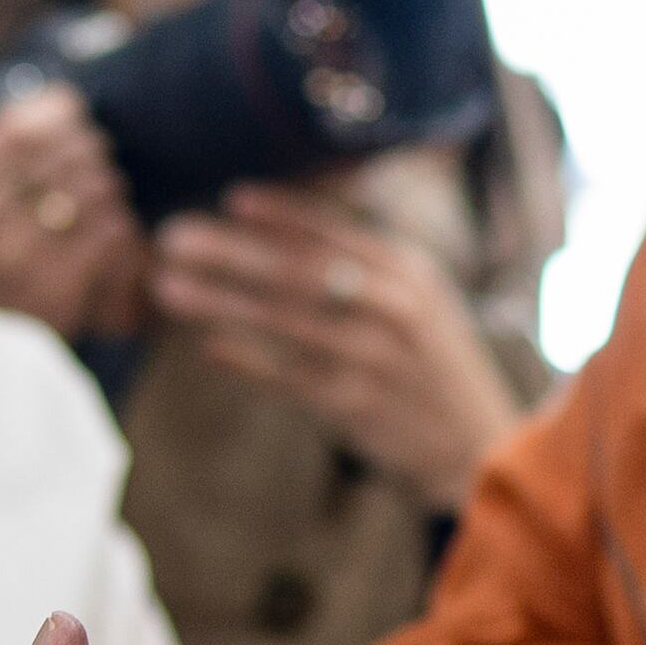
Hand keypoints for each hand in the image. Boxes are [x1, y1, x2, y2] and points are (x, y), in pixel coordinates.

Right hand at [0, 86, 145, 337]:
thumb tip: (64, 98)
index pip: (13, 134)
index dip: (57, 118)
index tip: (77, 116)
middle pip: (51, 161)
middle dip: (86, 149)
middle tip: (101, 151)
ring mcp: (2, 267)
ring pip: (80, 195)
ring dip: (105, 183)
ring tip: (109, 186)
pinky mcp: (48, 300)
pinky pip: (103, 238)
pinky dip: (118, 223)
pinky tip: (116, 223)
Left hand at [151, 188, 522, 507]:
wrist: (477, 447)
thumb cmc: (432, 365)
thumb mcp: (421, 301)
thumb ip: (368, 263)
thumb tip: (297, 220)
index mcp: (409, 272)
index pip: (335, 231)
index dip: (281, 213)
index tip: (231, 197)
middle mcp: (393, 307)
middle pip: (298, 269)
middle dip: (229, 249)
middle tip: (172, 236)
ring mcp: (374, 357)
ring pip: (284, 320)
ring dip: (220, 301)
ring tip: (168, 287)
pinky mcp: (356, 405)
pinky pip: (289, 376)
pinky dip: (247, 360)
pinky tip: (207, 347)